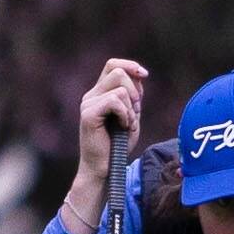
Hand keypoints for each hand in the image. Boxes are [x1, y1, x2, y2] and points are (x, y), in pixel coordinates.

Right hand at [77, 57, 147, 181]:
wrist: (105, 168)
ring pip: (119, 88)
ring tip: (127, 124)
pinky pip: (114, 101)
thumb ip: (134, 96)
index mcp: (99, 93)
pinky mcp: (88, 114)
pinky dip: (125, 114)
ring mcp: (88, 104)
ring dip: (131, 108)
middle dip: (134, 91)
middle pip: (118, 72)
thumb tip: (140, 75)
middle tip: (135, 112)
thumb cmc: (118, 146)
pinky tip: (123, 127)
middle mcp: (91, 95)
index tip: (145, 75)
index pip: (112, 65)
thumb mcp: (132, 116)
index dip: (130, 65)